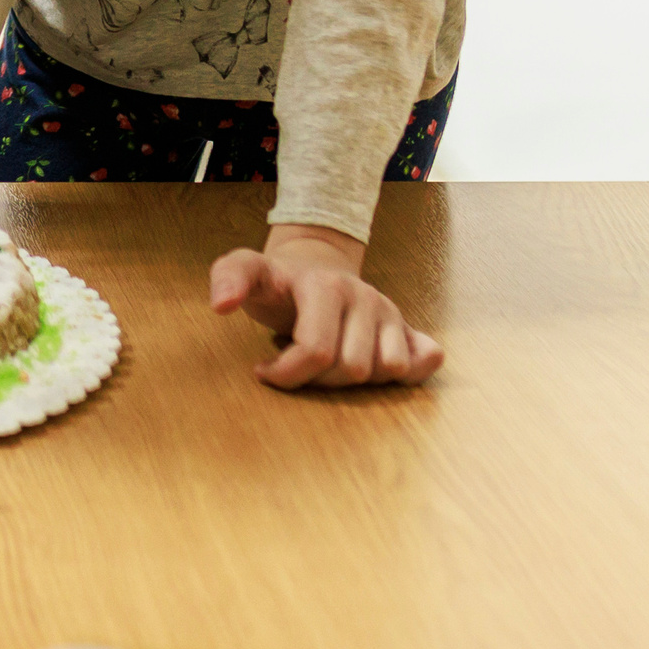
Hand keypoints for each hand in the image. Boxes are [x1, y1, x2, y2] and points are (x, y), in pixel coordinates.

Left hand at [210, 225, 443, 389]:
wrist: (313, 268)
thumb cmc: (277, 283)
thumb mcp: (245, 271)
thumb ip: (228, 277)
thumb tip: (221, 305)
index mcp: (325, 286)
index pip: (316, 350)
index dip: (287, 373)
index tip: (263, 370)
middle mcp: (365, 297)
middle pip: (352, 369)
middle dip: (319, 380)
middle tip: (297, 367)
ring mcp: (391, 312)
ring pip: (388, 371)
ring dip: (354, 381)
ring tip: (326, 364)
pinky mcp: (410, 328)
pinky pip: (427, 360)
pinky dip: (407, 374)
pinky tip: (370, 369)